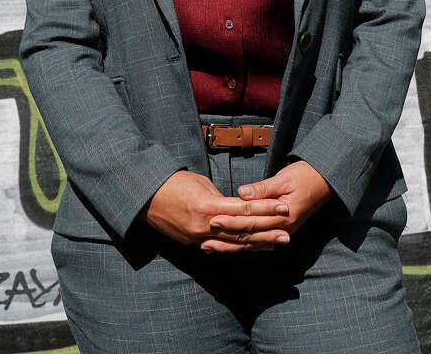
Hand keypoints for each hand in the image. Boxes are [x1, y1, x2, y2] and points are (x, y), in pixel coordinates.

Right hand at [142, 170, 289, 249]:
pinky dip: (235, 246)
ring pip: (232, 242)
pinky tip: (250, 247)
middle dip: (267, 232)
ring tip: (275, 244)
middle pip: (242, 230)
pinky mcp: (190, 240)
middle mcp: (205, 225)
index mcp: (208, 206)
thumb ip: (220, 197)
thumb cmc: (173, 183)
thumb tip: (236, 203)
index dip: (266, 209)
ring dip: (255, 244)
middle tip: (287, 234)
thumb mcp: (200, 183)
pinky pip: (218, 245)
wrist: (143, 197)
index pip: (245, 209)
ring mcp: (197, 236)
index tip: (283, 208)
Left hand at [201, 161, 332, 252]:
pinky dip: (243, 245)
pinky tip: (230, 247)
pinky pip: (259, 241)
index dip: (231, 222)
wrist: (326, 181)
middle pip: (249, 237)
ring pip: (252, 243)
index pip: (252, 222)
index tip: (213, 220)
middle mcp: (283, 228)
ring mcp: (282, 231)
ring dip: (230, 246)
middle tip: (204, 240)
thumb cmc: (306, 176)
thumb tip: (242, 193)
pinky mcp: (280, 229)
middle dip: (226, 239)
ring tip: (210, 247)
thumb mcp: (284, 178)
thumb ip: (263, 189)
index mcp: (283, 216)